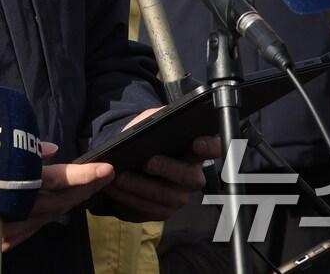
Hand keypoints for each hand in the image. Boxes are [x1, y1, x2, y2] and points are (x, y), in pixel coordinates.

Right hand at [0, 141, 113, 252]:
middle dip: (86, 187)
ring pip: (55, 214)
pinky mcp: (13, 239)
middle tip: (106, 174)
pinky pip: (42, 223)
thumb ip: (26, 150)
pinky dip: (56, 209)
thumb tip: (53, 150)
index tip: (105, 168)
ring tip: (92, 184)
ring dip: (74, 198)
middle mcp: (16, 210)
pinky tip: (68, 199)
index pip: (54, 180)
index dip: (81, 175)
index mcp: (12, 184)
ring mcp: (15, 228)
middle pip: (61, 201)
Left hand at [91, 107, 218, 222]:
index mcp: (193, 150)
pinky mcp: (161, 211)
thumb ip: (155, 118)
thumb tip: (156, 120)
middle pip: (192, 178)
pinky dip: (129, 199)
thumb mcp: (147, 121)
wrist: (125, 157)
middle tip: (147, 162)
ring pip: (168, 198)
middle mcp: (192, 176)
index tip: (197, 142)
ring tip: (120, 177)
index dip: (210, 147)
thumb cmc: (143, 138)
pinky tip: (114, 189)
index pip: (214, 148)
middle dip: (168, 169)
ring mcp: (178, 196)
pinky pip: (150, 210)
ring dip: (141, 187)